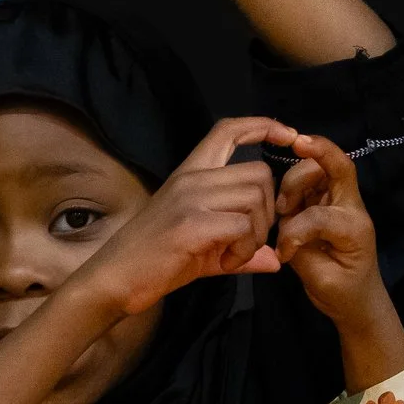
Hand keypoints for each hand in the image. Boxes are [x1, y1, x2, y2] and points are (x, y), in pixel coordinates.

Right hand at [73, 116, 298, 315]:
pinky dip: (243, 250)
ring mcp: (190, 197)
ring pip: (255, 198)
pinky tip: (224, 263)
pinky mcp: (191, 222)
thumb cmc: (156, 259)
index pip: (229, 130)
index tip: (288, 136)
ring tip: (233, 254)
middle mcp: (191, 177)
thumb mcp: (205, 246)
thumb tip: (275, 260)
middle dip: (268, 211)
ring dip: (255, 234)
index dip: (263, 126)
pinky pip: (242, 227)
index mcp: (190, 172)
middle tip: (248, 240)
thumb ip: (241, 246)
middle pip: (259, 172)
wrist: (115, 278)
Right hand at [277, 133, 403, 388]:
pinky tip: (285, 208)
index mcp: (354, 228)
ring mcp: (338, 202)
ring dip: (294, 180)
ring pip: (316, 166)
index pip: (320, 215)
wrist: (359, 300)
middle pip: (330, 166)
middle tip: (284, 209)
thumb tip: (283, 228)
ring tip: (284, 209)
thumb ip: (300, 250)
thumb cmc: (344, 293)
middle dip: (298, 178)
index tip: (284, 255)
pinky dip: (291, 186)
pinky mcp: (325, 202)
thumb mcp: (320, 280)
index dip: (294, 232)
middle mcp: (350, 208)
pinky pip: (307, 179)